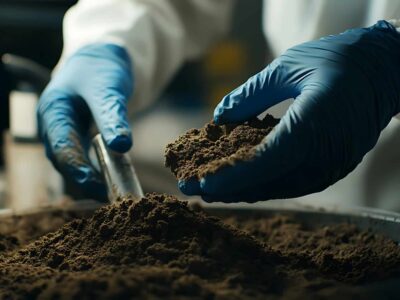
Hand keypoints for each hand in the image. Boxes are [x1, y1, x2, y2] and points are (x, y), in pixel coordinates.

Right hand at [37, 44, 132, 198]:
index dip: (75, 166)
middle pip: (63, 158)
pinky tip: (111, 179)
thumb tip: (122, 145)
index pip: (60, 145)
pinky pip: (83, 157)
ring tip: (110, 193)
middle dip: (83, 178)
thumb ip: (113, 116)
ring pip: (73, 161)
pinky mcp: (77, 136)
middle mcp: (54, 124)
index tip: (94, 184)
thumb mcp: (107, 90)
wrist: (103, 59)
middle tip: (107, 196)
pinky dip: (95, 169)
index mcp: (54, 110)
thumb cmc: (102, 70)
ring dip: (89, 177)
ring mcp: (64, 131)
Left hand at [179, 21, 399, 201]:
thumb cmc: (338, 61)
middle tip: (191, 188)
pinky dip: (263, 185)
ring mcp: (330, 166)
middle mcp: (323, 153)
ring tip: (209, 189)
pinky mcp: (331, 169)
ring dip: (242, 191)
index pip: (267, 160)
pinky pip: (291, 184)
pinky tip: (241, 183)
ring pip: (278, 188)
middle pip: (268, 182)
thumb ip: (251, 93)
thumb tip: (219, 117)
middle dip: (227, 188)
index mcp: (314, 123)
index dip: (232, 175)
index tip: (201, 184)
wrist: (383, 71)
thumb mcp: (289, 65)